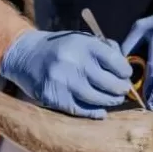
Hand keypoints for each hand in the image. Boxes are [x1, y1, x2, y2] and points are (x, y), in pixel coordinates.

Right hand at [0, 30, 133, 118]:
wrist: (26, 55)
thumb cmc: (61, 47)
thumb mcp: (82, 39)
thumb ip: (105, 50)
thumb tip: (125, 69)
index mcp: (84, 44)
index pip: (115, 61)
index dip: (125, 71)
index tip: (127, 74)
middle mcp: (74, 62)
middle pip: (109, 83)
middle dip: (121, 89)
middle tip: (124, 90)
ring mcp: (63, 81)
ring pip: (97, 99)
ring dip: (110, 101)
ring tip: (115, 99)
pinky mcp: (53, 97)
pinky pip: (80, 110)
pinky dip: (94, 112)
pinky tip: (100, 110)